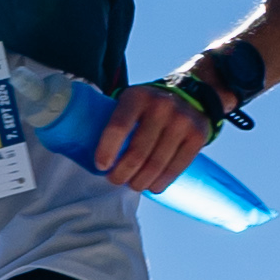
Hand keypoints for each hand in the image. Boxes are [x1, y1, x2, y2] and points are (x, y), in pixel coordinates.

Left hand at [88, 82, 219, 195]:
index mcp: (137, 97)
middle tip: (115, 180)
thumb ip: (114, 118)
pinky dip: (162, 182)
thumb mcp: (132, 100)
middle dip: (122, 173)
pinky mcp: (197, 136)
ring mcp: (182, 121)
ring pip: (156, 164)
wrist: (194, 93)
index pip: (118, 127)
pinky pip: (177, 167)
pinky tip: (152, 186)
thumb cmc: (150, 105)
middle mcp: (161, 107)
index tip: (101, 166)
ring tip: (133, 185)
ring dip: (141, 182)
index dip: (107, 150)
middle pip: (137, 152)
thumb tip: (82, 146)